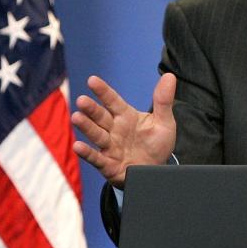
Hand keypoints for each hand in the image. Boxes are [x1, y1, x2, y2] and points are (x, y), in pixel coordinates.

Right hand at [71, 73, 176, 187]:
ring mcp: (110, 147)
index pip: (113, 101)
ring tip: (76, 117)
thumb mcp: (164, 122)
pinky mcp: (108, 165)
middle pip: (101, 117)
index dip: (103, 91)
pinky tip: (78, 146)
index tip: (92, 80)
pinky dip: (87, 153)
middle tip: (81, 100)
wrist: (156, 171)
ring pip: (97, 135)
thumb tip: (169, 76)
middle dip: (91, 109)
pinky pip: (97, 158)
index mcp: (126, 116)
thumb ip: (163, 101)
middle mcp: (115, 130)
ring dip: (86, 127)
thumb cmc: (156, 144)